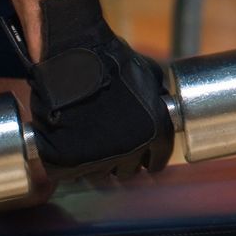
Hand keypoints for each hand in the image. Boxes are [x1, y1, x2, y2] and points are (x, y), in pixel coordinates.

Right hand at [22, 0, 173, 178]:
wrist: (71, 62)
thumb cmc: (109, 63)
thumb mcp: (145, 73)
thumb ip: (157, 94)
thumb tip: (164, 103)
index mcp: (156, 129)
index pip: (159, 158)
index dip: (153, 156)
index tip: (147, 156)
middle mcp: (133, 149)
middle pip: (132, 169)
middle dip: (127, 158)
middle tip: (115, 143)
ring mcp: (101, 160)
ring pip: (105, 174)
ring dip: (102, 163)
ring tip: (93, 141)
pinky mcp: (72, 165)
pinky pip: (78, 173)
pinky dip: (77, 164)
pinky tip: (76, 144)